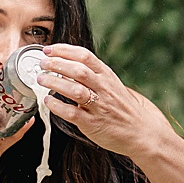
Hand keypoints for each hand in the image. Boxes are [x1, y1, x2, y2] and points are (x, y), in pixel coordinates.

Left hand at [37, 45, 168, 156]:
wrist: (142, 132)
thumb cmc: (124, 109)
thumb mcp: (113, 86)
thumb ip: (94, 76)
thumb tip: (68, 66)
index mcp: (107, 76)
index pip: (84, 56)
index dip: (64, 50)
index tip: (48, 49)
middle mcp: (103, 88)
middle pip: (78, 70)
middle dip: (56, 64)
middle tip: (42, 64)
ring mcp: (99, 106)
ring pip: (74, 89)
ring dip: (54, 82)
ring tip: (41, 79)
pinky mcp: (93, 124)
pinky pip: (72, 113)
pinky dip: (57, 106)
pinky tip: (48, 102)